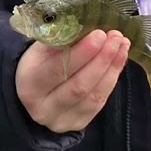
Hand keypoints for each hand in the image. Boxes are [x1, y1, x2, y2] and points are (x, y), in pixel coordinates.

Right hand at [15, 29, 130, 133]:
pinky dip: (111, 80)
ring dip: (111, 68)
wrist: (34, 93)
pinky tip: (119, 61)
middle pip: (78, 85)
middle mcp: (42, 108)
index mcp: (29, 84)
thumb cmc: (39, 63)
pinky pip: (99, 103)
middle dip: (102, 59)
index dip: (82, 53)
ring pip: (92, 96)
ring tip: (122, 45)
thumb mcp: (40, 49)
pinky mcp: (77, 124)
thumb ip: (60, 40)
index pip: (58, 69)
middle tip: (116, 37)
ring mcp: (60, 120)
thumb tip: (87, 26)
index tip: (100, 34)